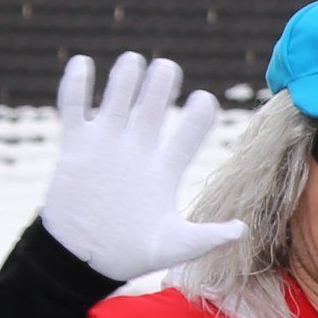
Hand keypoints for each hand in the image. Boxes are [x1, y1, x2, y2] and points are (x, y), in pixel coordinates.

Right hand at [37, 53, 248, 282]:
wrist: (83, 257)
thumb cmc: (131, 253)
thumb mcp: (174, 246)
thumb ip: (207, 237)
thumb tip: (242, 229)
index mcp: (164, 170)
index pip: (187, 134)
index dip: (197, 116)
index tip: (204, 99)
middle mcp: (137, 151)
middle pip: (153, 107)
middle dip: (160, 85)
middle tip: (167, 67)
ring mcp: (106, 145)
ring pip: (118, 100)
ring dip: (125, 79)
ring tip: (134, 60)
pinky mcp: (75, 146)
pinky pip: (74, 107)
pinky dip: (77, 85)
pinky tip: (82, 63)